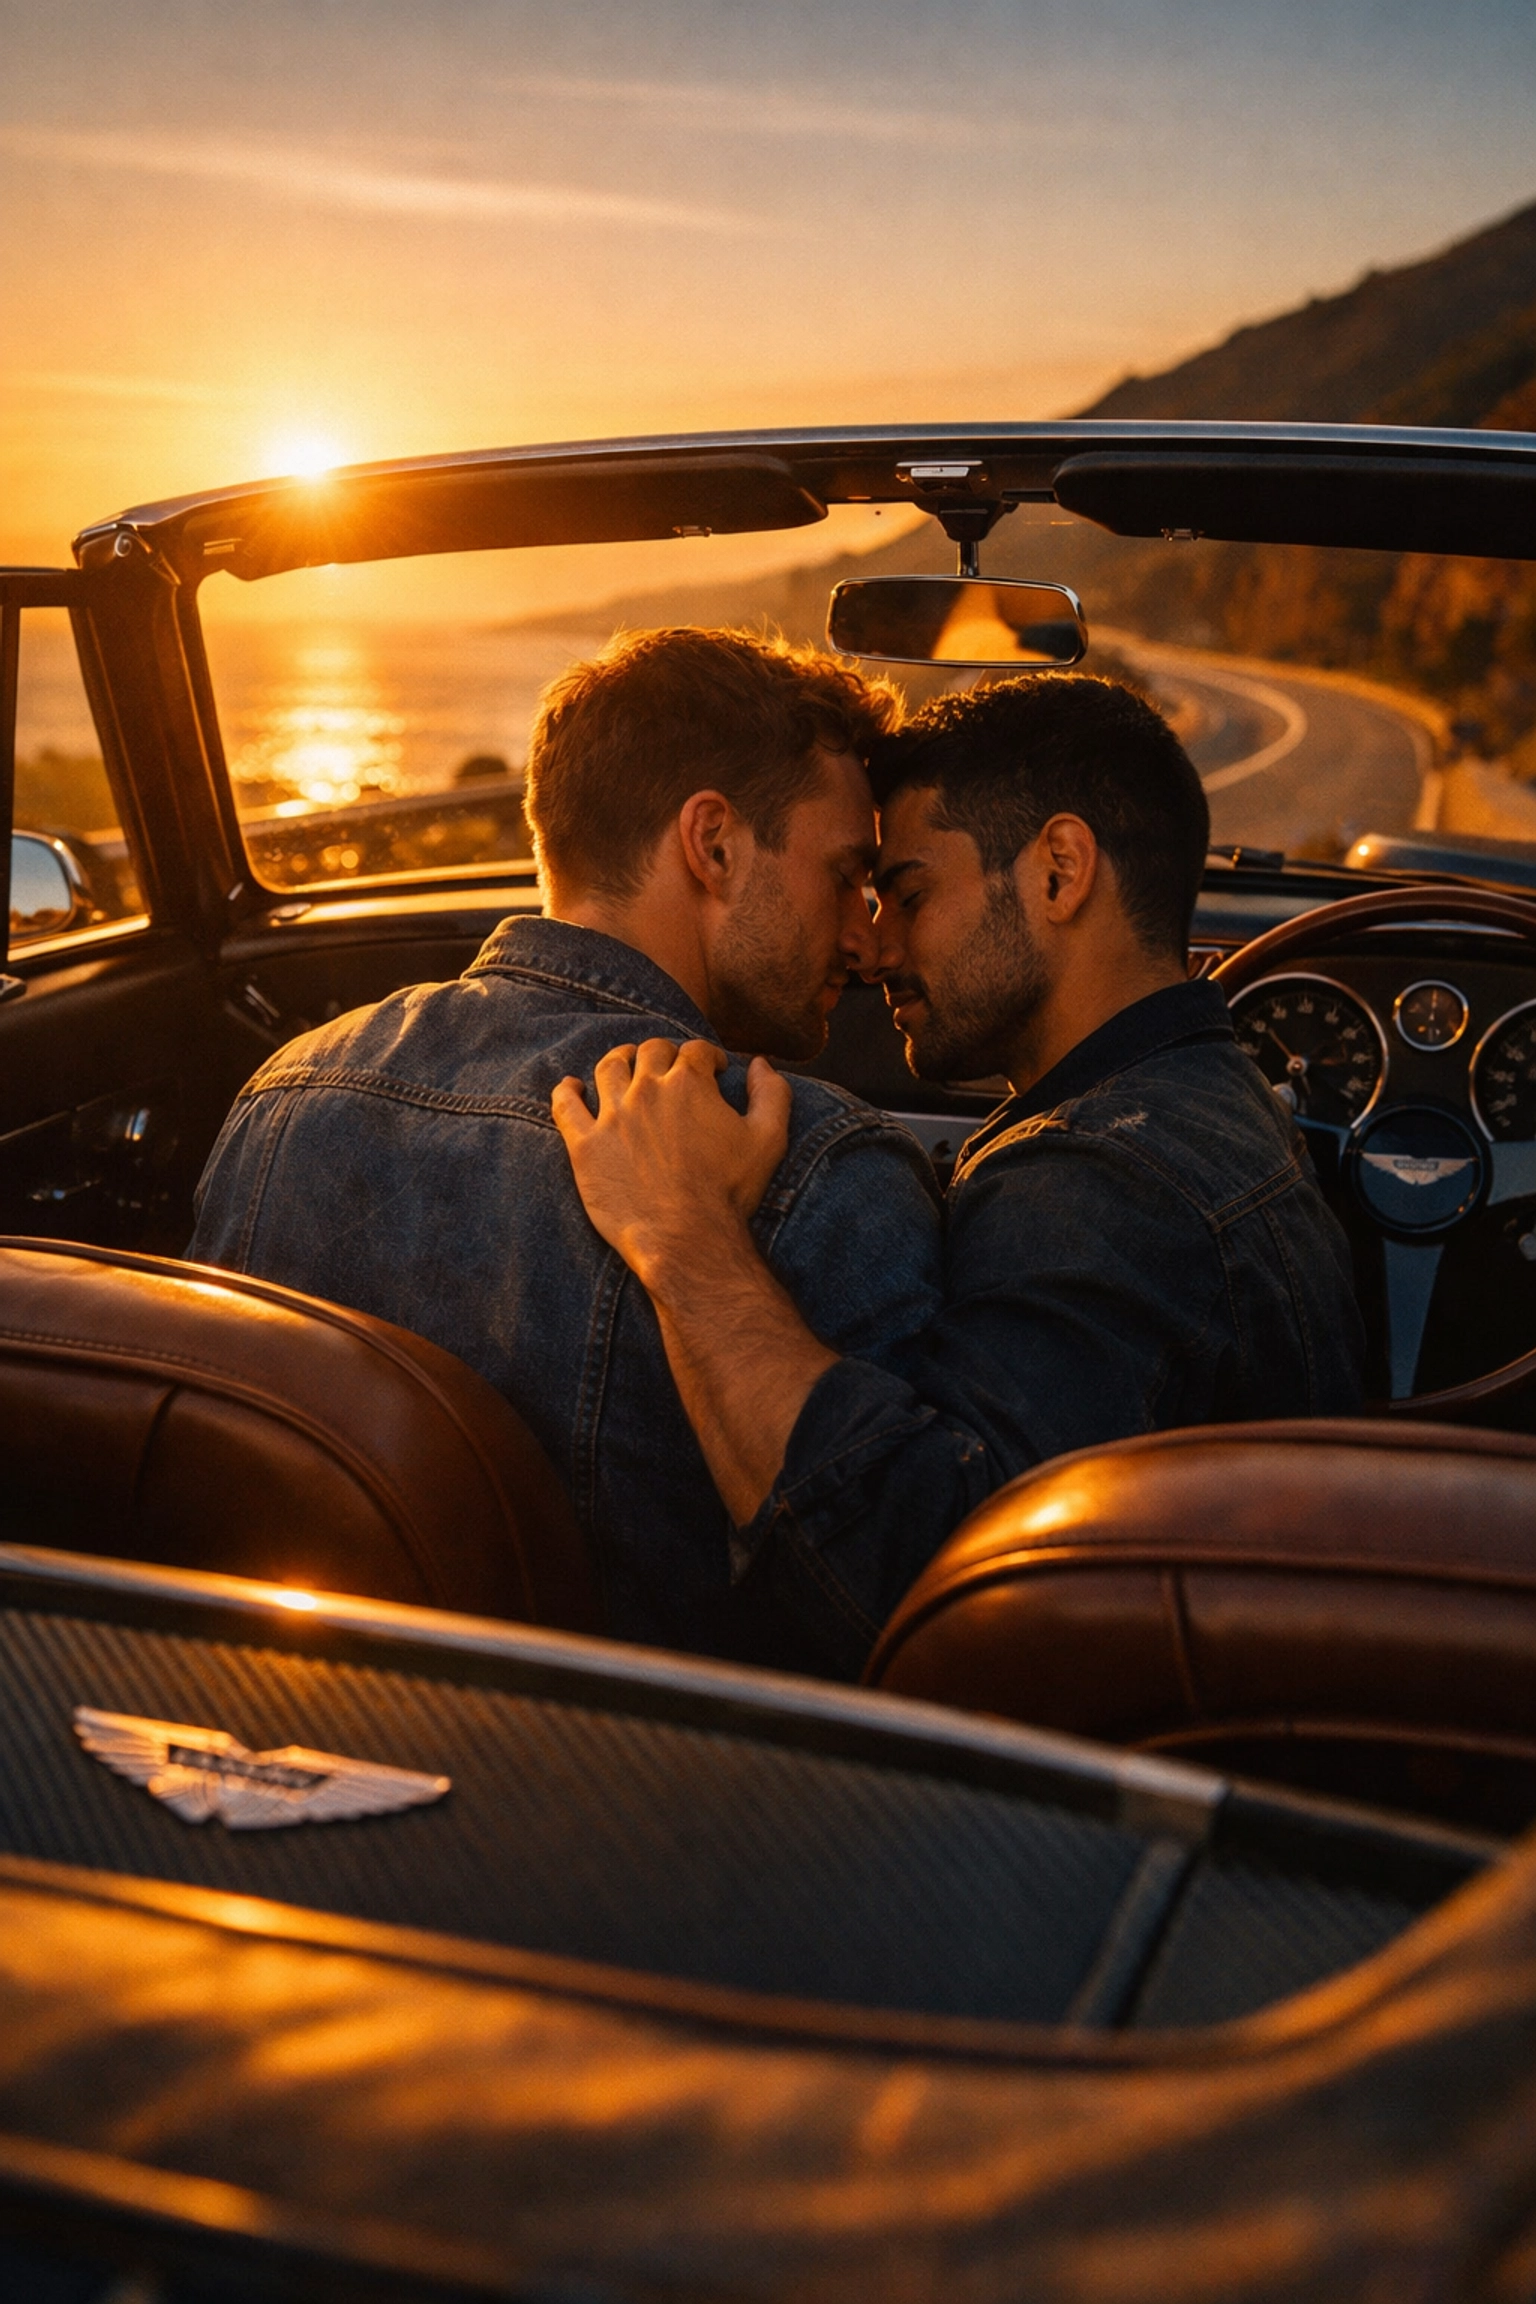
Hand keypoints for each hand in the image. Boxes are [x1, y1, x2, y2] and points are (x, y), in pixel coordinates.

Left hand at [552, 1038, 791, 1291]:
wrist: (687, 1240)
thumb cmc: (730, 1193)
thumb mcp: (769, 1140)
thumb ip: (772, 1093)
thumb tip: (759, 1063)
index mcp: (689, 1083)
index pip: (696, 1051)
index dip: (708, 1056)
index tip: (713, 1069)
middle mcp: (647, 1090)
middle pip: (650, 1052)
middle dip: (665, 1054)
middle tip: (670, 1069)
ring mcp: (611, 1116)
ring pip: (608, 1068)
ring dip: (620, 1060)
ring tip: (625, 1065)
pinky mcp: (585, 1145)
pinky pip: (565, 1106)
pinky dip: (566, 1091)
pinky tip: (571, 1087)